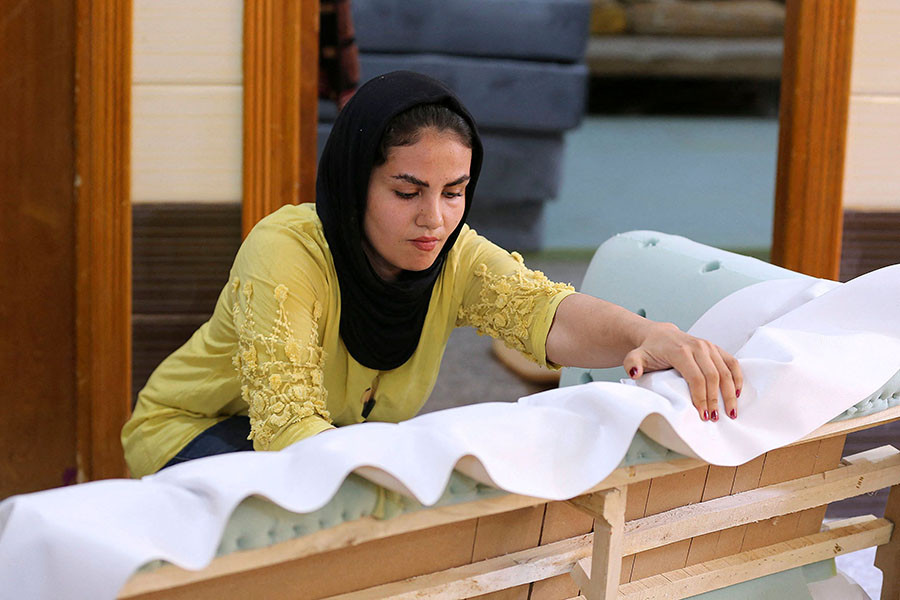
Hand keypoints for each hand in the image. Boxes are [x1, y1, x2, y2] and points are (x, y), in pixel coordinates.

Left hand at [624, 322, 741, 421]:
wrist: (659, 335)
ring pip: (725, 371)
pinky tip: (738, 393)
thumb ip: (632, 364)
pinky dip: (738, 378)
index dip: (701, 398)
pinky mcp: (715, 348)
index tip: (702, 415)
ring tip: (730, 412)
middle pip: (713, 377)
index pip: (696, 378)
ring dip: (729, 393)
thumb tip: (634, 373)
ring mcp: (708, 346)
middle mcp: (698, 346)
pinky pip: (732, 363)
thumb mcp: (636, 356)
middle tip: (715, 418)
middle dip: (716, 400)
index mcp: (680, 350)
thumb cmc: (649, 350)